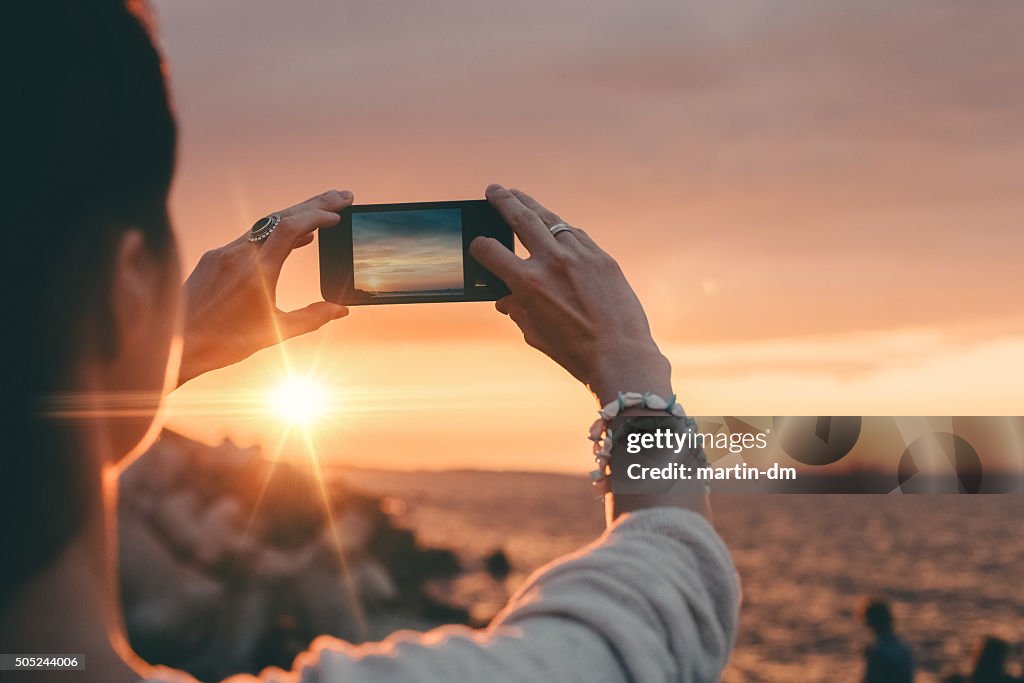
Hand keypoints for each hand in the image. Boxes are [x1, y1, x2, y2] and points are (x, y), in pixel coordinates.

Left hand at [178, 189, 352, 384]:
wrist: (176, 344)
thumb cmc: (224, 343)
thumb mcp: (275, 332)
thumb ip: (312, 318)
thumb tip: (340, 310)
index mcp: (257, 271)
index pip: (291, 228)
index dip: (317, 216)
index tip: (338, 215)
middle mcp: (239, 255)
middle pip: (281, 216)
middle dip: (315, 204)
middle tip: (342, 195)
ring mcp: (223, 253)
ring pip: (265, 224)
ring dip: (295, 216)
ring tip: (322, 213)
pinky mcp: (213, 258)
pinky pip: (249, 236)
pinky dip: (274, 231)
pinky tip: (292, 238)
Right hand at [469, 184, 671, 404]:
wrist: (621, 355)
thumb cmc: (575, 352)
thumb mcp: (535, 334)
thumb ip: (517, 310)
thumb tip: (505, 299)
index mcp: (527, 283)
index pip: (491, 251)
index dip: (479, 246)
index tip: (478, 244)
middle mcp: (552, 262)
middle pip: (520, 218)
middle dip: (503, 201)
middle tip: (494, 190)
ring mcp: (580, 255)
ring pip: (551, 220)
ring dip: (532, 207)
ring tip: (519, 198)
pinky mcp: (602, 257)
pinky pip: (576, 235)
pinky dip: (561, 229)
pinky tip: (555, 227)